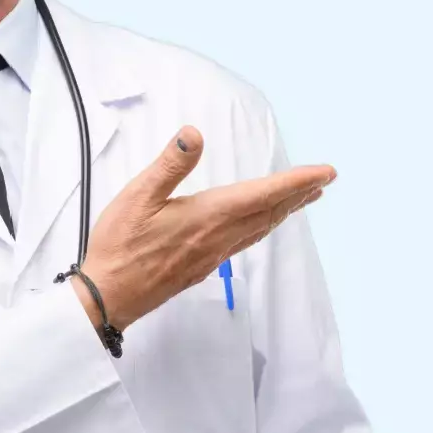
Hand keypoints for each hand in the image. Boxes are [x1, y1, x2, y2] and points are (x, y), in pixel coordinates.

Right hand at [71, 126, 334, 330]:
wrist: (108, 298)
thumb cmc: (119, 247)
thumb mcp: (138, 197)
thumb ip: (170, 165)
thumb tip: (194, 134)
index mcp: (208, 216)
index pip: (263, 194)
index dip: (296, 181)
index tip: (324, 172)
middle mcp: (218, 237)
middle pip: (269, 212)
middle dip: (299, 194)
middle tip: (324, 179)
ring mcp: (213, 255)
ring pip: (260, 228)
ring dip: (285, 211)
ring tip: (303, 198)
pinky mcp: (203, 266)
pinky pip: (245, 241)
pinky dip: (264, 226)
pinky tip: (261, 225)